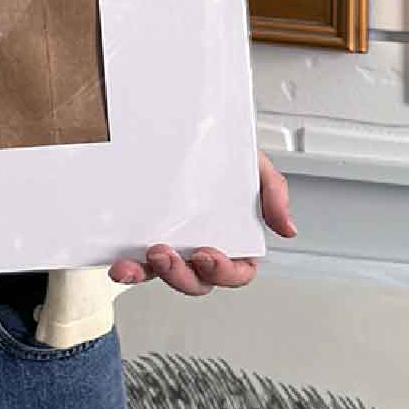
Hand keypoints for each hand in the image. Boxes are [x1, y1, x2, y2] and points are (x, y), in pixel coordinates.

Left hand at [108, 151, 295, 296]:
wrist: (185, 128)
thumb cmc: (224, 153)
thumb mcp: (255, 165)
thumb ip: (274, 193)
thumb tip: (288, 228)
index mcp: (232, 239)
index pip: (235, 271)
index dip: (224, 272)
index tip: (208, 255)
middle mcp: (199, 247)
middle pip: (197, 281)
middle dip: (182, 275)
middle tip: (167, 253)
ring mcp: (170, 245)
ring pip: (163, 276)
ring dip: (151, 274)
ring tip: (145, 256)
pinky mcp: (141, 238)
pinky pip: (135, 261)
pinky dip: (128, 268)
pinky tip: (121, 263)